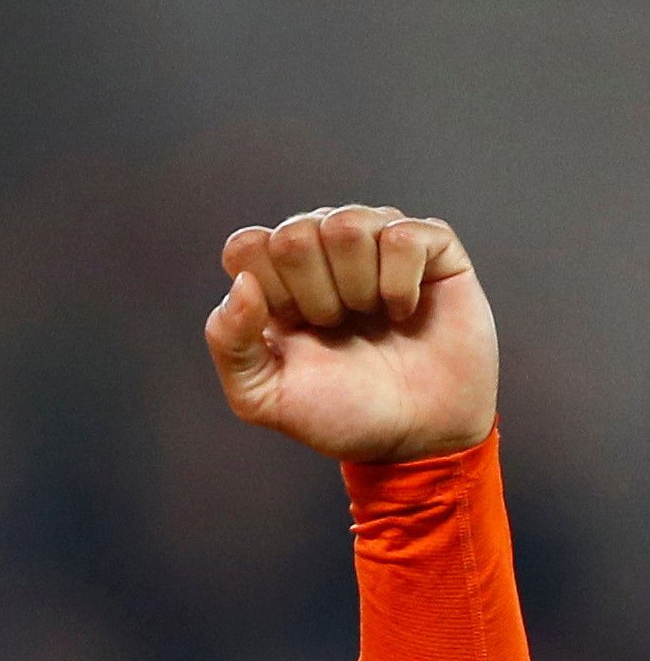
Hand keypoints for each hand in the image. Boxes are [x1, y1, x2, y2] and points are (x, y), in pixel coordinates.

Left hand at [206, 205, 497, 464]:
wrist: (417, 436)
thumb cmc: (341, 414)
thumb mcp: (263, 397)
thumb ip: (230, 343)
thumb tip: (242, 282)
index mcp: (274, 280)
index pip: (246, 245)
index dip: (267, 289)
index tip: (292, 328)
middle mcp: (322, 253)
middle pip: (295, 232)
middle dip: (313, 293)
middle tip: (335, 327)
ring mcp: (376, 244)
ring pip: (347, 224)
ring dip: (356, 286)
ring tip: (370, 317)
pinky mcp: (430, 246)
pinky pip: (403, 235)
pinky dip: (400, 284)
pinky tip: (404, 311)